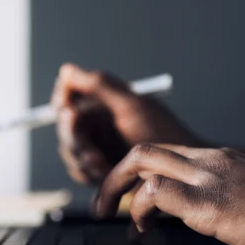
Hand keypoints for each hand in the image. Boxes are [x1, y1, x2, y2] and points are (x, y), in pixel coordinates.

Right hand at [51, 64, 200, 185]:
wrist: (181, 171)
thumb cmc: (164, 134)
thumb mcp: (132, 106)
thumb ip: (99, 85)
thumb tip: (67, 71)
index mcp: (104, 102)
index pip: (67, 98)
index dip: (64, 105)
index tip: (70, 112)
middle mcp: (98, 123)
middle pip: (66, 127)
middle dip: (74, 138)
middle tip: (88, 147)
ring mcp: (98, 147)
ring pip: (70, 152)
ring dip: (82, 158)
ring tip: (101, 163)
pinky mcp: (100, 170)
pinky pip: (80, 171)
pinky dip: (88, 173)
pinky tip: (105, 174)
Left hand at [95, 143, 244, 244]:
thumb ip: (222, 193)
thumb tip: (198, 212)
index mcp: (219, 158)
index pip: (163, 152)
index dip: (136, 172)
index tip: (125, 194)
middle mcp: (209, 160)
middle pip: (143, 151)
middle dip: (112, 176)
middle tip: (101, 205)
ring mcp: (208, 178)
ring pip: (141, 163)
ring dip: (116, 191)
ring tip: (112, 219)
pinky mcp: (209, 203)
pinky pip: (156, 193)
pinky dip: (138, 210)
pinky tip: (142, 231)